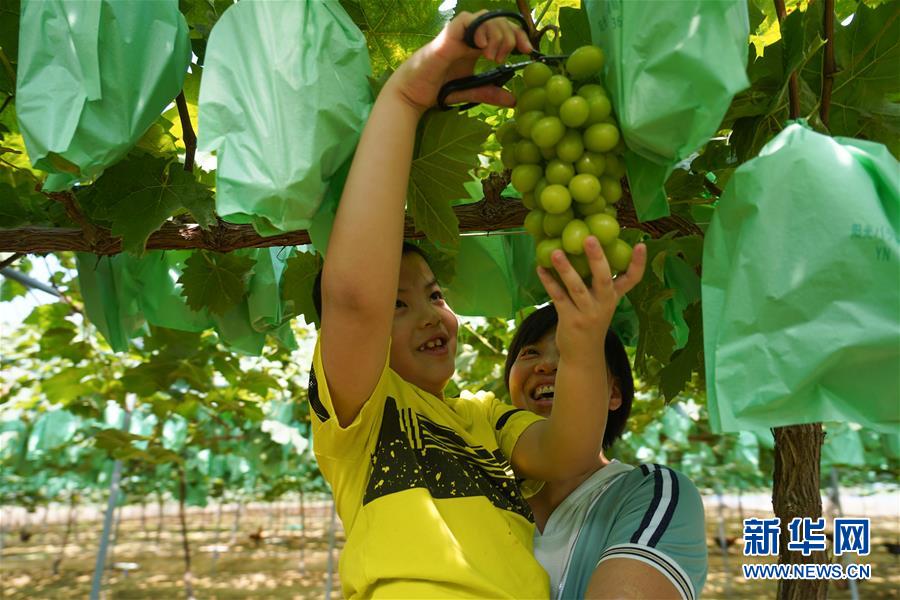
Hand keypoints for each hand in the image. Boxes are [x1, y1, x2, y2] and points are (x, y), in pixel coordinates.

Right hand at [387, 11, 532, 112]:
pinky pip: (466, 20)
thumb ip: (491, 93)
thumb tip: (514, 100)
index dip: (519, 37)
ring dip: (497, 34)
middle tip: (503, 58)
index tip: (529, 51)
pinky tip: (482, 47)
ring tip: (492, 57)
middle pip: (499, 21)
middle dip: (510, 36)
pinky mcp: (447, 36)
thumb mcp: (471, 91)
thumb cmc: (438, 89)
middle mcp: (470, 36)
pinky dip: (478, 29)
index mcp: (477, 45)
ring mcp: (458, 34)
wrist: (413, 94)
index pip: (504, 30)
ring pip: (486, 18)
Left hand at [536, 237, 646, 359]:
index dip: (638, 263)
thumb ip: (599, 282)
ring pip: (577, 288)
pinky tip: (540, 268)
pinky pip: (558, 297)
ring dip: (566, 269)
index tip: (641, 244)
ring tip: (555, 252)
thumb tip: (589, 248)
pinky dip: (549, 282)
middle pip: (604, 280)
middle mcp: (603, 304)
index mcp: (614, 297)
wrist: (583, 355)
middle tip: (590, 238)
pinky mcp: (570, 320)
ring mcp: (587, 313)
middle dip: (597, 258)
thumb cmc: (591, 321)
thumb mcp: (602, 303)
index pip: (632, 280)